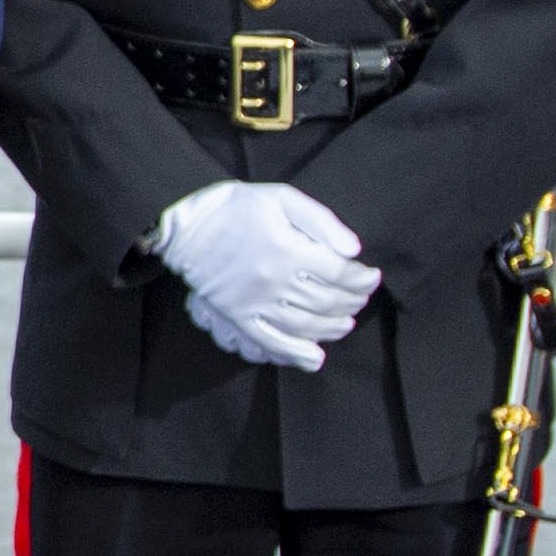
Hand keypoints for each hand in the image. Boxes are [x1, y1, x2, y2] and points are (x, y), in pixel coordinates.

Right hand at [152, 180, 376, 370]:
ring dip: (334, 327)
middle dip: (353, 301)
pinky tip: (315, 358)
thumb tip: (354, 250)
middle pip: (329, 301)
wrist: (184, 225)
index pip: (342, 274)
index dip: (364, 279)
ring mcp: (256, 302)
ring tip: (345, 322)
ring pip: (308, 324)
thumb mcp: (282, 198)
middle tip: (360, 297)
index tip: (371, 276)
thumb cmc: (235, 206)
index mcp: (289, 249)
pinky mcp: (239, 316)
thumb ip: (321, 221)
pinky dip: (296, 353)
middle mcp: (276, 280)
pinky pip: (272, 341)